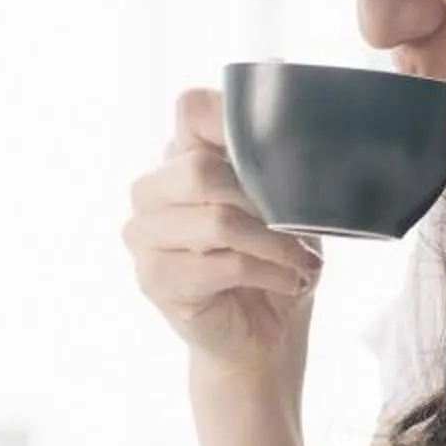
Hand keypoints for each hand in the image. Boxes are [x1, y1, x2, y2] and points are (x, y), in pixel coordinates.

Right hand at [122, 85, 324, 377]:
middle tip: (297, 228)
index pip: (192, 110)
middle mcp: (152, 191)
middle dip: (261, 199)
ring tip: (301, 261)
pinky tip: (289, 281)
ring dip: (274, 244)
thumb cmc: (273, 261)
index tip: (279, 156)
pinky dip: (270, 272)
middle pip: (199, 168)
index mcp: (181, 157)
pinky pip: (223, 264)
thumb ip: (276, 168)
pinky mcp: (155, 279)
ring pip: (217, 221)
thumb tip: (299, 143)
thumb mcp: (285, 205)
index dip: (233, 122)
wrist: (263, 335)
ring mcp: (145, 236)